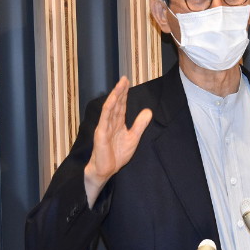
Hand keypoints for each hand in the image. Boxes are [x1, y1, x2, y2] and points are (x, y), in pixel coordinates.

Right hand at [84, 76, 151, 206]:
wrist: (106, 170)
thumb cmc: (116, 155)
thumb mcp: (133, 138)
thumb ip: (140, 125)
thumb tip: (148, 111)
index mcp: (117, 124)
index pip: (121, 106)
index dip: (124, 94)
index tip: (128, 82)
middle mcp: (110, 123)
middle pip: (116, 104)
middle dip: (120, 91)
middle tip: (124, 78)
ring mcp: (104, 127)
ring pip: (110, 107)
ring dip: (115, 95)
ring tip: (120, 84)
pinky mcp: (100, 133)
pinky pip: (105, 118)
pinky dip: (109, 107)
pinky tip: (113, 99)